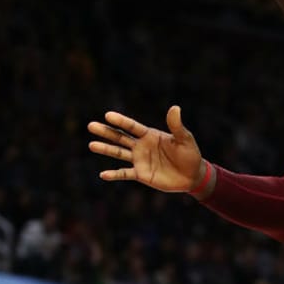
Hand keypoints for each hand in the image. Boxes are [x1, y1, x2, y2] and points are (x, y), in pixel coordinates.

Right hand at [88, 106, 204, 192]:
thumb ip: (176, 125)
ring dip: (106, 149)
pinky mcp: (141, 174)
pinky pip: (125, 174)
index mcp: (149, 135)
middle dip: (106, 132)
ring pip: (119, 153)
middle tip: (91, 125)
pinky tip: (103, 174)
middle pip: (120, 137)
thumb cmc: (189, 154)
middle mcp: (141, 146)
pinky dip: (114, 174)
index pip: (132, 126)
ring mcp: (139, 160)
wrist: (193, 175)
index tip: (108, 115)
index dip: (121, 121)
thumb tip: (175, 108)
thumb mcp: (184, 139)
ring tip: (91, 145)